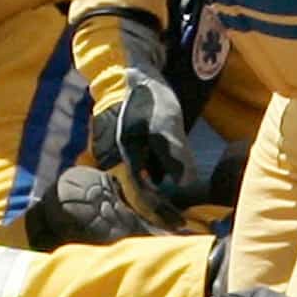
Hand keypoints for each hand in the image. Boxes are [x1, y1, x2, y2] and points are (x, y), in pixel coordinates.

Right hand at [89, 67, 192, 227]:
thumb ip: (174, 154)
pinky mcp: (118, 147)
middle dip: (155, 212)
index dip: (160, 214)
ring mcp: (112, 153)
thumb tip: (185, 184)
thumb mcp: (166, 122)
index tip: (179, 226)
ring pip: (132, 185)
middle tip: (179, 224)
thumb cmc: (147, 95)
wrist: (125, 70)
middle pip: (132, 195)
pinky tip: (163, 185)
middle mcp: (111, 159)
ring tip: (174, 210)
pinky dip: (148, 183)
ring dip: (152, 199)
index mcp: (121, 155)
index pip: (139, 196)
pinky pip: (133, 173)